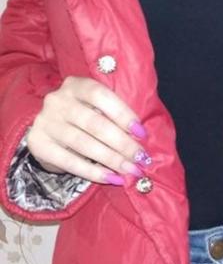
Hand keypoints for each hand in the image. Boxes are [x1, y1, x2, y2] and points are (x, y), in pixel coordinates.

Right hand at [26, 76, 151, 184]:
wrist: (47, 131)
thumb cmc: (83, 117)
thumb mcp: (96, 108)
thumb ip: (114, 115)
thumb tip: (141, 138)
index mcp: (75, 85)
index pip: (101, 95)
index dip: (123, 114)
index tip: (142, 134)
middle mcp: (58, 100)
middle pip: (94, 123)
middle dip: (122, 144)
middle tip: (141, 159)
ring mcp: (46, 122)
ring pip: (84, 144)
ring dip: (112, 160)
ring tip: (130, 171)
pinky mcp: (39, 144)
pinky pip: (70, 162)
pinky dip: (94, 172)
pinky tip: (112, 179)